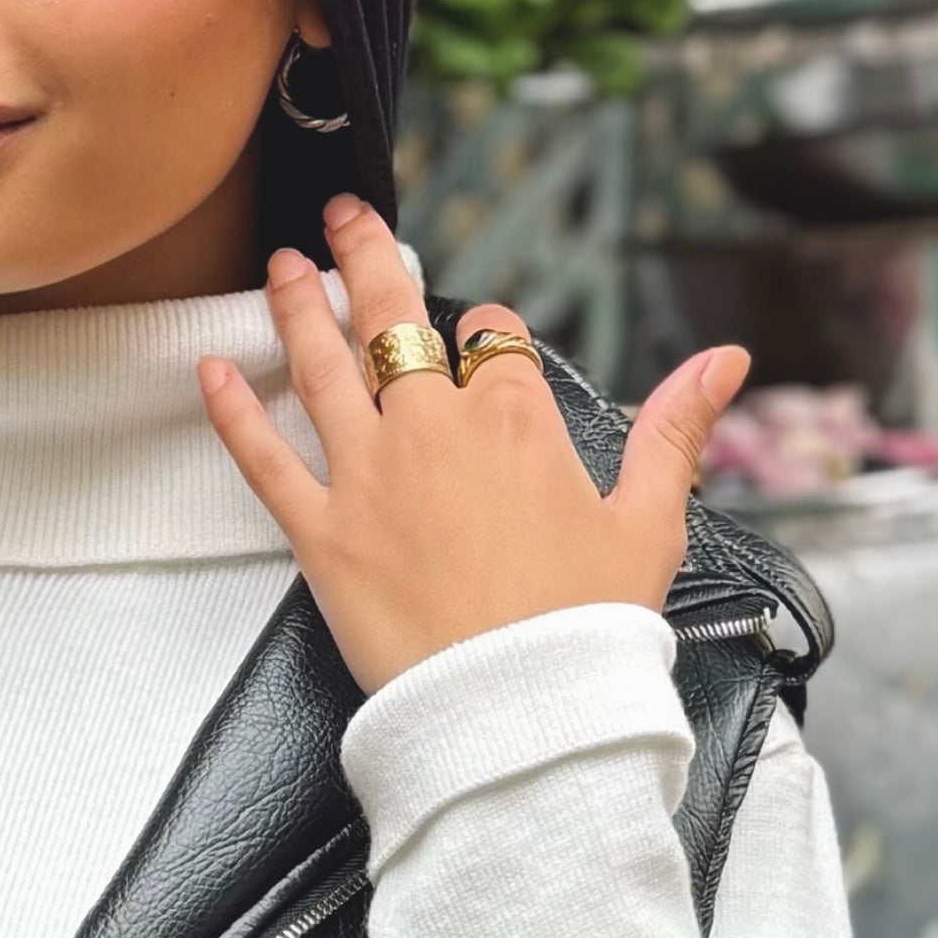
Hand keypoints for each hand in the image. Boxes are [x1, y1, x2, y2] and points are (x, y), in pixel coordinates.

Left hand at [199, 193, 749, 699]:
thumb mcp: (651, 522)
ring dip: (299, 306)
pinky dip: (233, 409)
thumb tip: (724, 360)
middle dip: (368, 259)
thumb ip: (675, 429)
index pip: (494, 339)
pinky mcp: (320, 531)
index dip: (487, 333)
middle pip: (393, 320)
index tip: (482, 340)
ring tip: (284, 263)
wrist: (516, 716)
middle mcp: (435, 430)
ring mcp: (370, 476)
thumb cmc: (584, 631)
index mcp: (517, 424)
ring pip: (323, 365)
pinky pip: (264, 456)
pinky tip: (212, 368)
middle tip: (345, 220)